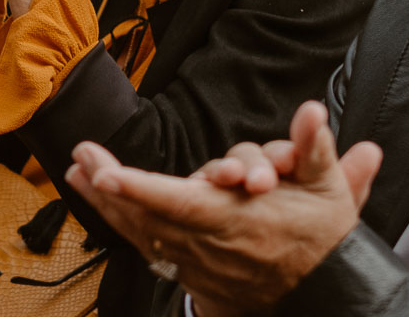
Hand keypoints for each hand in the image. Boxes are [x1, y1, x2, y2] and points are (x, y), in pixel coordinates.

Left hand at [66, 101, 382, 316]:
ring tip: (79, 176)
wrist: (327, 295)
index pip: (178, 202)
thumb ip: (314, 149)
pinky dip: (126, 226)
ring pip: (143, 234)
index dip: (139, 188)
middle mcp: (211, 245)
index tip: (105, 174)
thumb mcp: (329, 191)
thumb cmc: (324, 241)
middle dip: (108, 187)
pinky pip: (152, 250)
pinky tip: (108, 209)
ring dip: (108, 205)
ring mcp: (199, 264)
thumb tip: (311, 113)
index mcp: (237, 221)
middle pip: (147, 216)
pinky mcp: (197, 276)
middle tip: (80, 158)